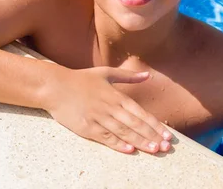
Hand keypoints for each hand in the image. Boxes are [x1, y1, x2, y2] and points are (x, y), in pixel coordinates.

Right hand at [42, 66, 171, 153]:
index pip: (141, 113)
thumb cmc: (81, 79)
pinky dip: (118, 144)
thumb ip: (128, 76)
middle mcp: (110, 107)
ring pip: (123, 132)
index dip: (155, 125)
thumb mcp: (106, 72)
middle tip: (166, 147)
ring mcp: (98, 118)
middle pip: (135, 124)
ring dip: (139, 142)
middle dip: (152, 136)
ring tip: (154, 150)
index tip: (167, 134)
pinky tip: (130, 150)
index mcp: (116, 95)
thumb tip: (147, 75)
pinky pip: (105, 138)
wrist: (55, 86)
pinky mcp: (87, 128)